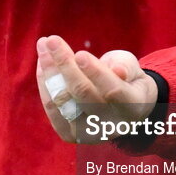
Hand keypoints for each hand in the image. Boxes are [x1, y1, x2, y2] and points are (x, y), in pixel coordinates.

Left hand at [36, 35, 157, 143]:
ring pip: (63, 101)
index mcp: (132, 108)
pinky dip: (44, 83)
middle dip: (65, 65)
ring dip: (50, 71)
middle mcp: (110, 125)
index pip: (112, 91)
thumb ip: (126, 66)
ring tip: (43, 46)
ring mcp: (88, 133)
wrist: (121, 106)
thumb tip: (117, 70)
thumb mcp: (132, 67)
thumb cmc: (126, 79)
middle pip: (83, 95)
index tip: (80, 53)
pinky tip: (43, 62)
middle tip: (52, 40)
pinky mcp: (70, 134)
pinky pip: (53, 108)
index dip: (95, 72)